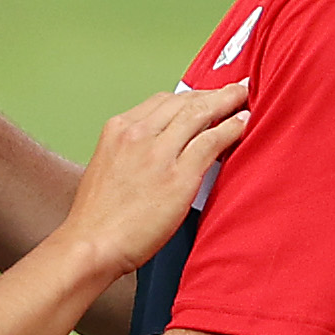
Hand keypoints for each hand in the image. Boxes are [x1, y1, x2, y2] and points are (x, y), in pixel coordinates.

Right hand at [50, 82, 248, 280]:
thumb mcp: (106, 167)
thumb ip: (130, 152)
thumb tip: (157, 150)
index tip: (202, 97)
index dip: (189, 96)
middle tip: (232, 90)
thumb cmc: (96, 218)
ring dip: (226, 102)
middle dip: (212, 93)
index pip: (161, 101)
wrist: (92, 244)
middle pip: (183, 101)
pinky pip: (211, 142)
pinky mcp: (178, 176)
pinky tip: (242, 123)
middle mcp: (138, 134)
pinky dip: (231, 128)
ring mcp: (159, 153)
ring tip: (242, 99)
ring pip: (200, 114)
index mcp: (118, 130)